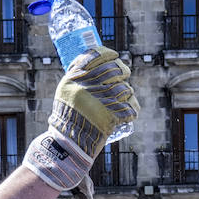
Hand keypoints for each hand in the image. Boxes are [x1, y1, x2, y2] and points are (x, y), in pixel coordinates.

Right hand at [25, 47, 137, 190]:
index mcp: (75, 79)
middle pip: (114, 70)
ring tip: (123, 98)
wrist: (69, 144)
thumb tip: (96, 61)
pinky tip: (129, 112)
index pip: (95, 55)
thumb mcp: (65, 91)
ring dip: (127, 93)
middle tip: (124, 75)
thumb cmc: (67, 117)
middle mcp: (87, 88)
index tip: (114, 54)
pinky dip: (132, 109)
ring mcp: (100, 102)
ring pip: (125, 89)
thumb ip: (78, 75)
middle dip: (123, 70)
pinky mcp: (111, 117)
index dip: (108, 53)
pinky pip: (130, 107)